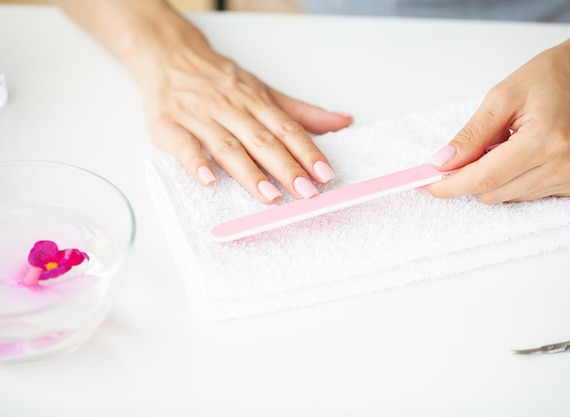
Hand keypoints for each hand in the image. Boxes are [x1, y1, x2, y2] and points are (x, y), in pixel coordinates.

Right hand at [130, 12, 351, 203]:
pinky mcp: (170, 126)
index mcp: (255, 101)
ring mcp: (199, 117)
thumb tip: (343, 121)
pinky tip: (208, 180)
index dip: (308, 152)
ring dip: (249, 173)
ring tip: (270, 196)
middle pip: (262, 141)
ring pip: (228, 147)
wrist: (168, 54)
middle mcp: (231, 109)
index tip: (324, 174)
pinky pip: (184, 145)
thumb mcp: (262, 90)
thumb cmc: (219, 80)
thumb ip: (300, 111)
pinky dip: (195, 162)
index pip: (287, 129)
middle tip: (305, 193)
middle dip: (286, 168)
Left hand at [427, 17, 569, 202]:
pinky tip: (533, 155)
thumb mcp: (502, 96)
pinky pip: (533, 197)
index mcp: (545, 138)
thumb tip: (442, 163)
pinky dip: (521, 180)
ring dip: (500, 177)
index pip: (485, 178)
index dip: (451, 185)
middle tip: (481, 147)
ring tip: (515, 144)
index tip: (428, 185)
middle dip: (475, 176)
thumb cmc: (553, 78)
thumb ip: (470, 135)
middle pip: (494, 193)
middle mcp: (566, 164)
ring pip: (511, 198)